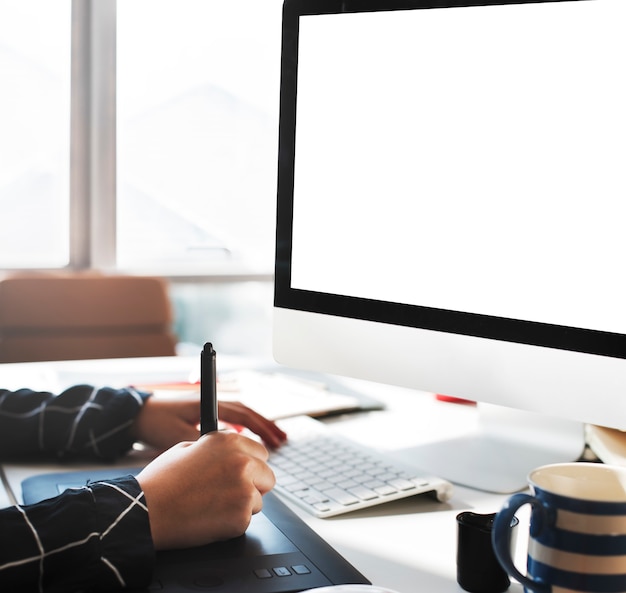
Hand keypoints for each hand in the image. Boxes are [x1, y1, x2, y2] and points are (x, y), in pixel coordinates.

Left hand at [131, 394, 286, 450]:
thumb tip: (226, 457)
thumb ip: (202, 445)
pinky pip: (230, 422)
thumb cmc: (155, 423)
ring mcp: (207, 411)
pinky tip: (247, 443)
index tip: (275, 439)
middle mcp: (211, 406)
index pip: (243, 415)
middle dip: (266, 426)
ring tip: (273, 441)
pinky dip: (244, 430)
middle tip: (282, 440)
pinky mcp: (202, 418)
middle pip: (247, 414)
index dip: (261, 427)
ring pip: (240, 417)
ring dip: (257, 428)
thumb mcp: (177, 437)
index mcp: (208, 407)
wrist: (135, 415)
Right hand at [137, 431, 274, 549]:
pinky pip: (247, 520)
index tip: (241, 473)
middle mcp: (242, 461)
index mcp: (230, 441)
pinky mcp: (241, 515)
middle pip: (267, 476)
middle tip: (227, 493)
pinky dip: (232, 524)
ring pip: (259, 500)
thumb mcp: (187, 448)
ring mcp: (244, 488)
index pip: (261, 453)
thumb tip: (232, 453)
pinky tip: (210, 519)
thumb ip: (216, 448)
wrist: (145, 511)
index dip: (250, 465)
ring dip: (242, 505)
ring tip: (212, 506)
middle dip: (252, 485)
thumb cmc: (161, 481)